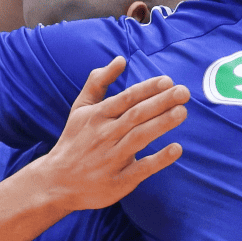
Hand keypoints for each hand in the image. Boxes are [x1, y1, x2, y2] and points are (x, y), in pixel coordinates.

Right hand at [35, 57, 187, 212]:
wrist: (56, 181)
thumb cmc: (75, 140)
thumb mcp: (81, 108)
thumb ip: (98, 82)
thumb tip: (120, 59)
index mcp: (97, 116)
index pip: (127, 98)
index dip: (148, 88)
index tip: (168, 80)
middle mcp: (105, 134)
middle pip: (136, 115)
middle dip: (161, 102)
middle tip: (184, 92)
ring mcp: (112, 158)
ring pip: (139, 137)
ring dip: (162, 124)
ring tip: (182, 112)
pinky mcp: (118, 181)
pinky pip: (141, 169)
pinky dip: (158, 159)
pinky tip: (176, 149)